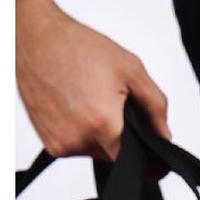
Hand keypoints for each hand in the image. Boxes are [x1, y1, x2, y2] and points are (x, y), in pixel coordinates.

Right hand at [16, 0, 169, 159]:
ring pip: (97, 153)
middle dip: (122, 136)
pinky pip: (78, 148)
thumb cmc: (80, 47)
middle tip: (114, 104)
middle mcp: (79, 140)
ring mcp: (61, 144)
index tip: (152, 153)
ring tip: (92, 101)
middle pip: (116, 156)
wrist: (34, 36)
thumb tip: (164, 135)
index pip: (135, 162)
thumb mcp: (131, 69)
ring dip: (102, 135)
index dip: (147, 158)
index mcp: (103, 124)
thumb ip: (155, 106)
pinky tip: (77, 106)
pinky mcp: (49, 143)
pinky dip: (83, 133)